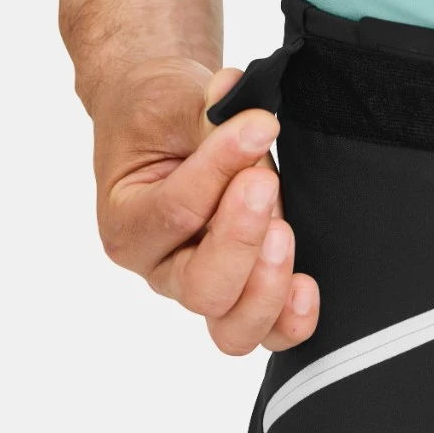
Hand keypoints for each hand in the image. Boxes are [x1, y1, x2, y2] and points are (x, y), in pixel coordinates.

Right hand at [93, 56, 319, 354]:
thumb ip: (214, 117)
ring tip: (284, 233)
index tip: (258, 127)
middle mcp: (162, 266)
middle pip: (201, 287)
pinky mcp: (243, 287)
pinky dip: (289, 318)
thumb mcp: (175, 103)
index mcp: (127, 222)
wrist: (167, 117)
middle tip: (264, 182)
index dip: (221, 171)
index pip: (175, 212)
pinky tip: (306, 286)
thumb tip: (258, 124)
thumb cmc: (160, 113)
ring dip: (266, 285)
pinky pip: (267, 329)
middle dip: (241, 238)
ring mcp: (203, 282)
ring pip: (232, 327)